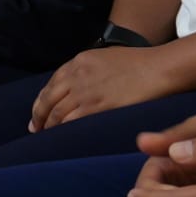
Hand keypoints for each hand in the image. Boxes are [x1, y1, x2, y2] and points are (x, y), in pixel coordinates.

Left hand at [31, 46, 181, 131]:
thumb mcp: (106, 58)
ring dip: (48, 126)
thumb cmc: (141, 64)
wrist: (160, 68)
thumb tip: (78, 87)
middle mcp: (77, 75)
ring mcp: (86, 91)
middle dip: (38, 116)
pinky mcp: (97, 107)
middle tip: (35, 129)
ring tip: (47, 136)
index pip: (51, 84)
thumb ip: (89, 70)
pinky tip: (61, 138)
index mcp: (79, 62)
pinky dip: (62, 131)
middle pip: (48, 99)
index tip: (37, 113)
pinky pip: (71, 122)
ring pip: (56, 113)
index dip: (41, 101)